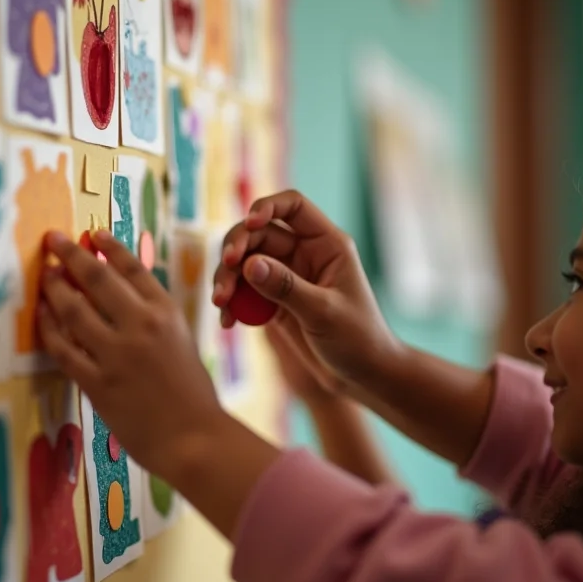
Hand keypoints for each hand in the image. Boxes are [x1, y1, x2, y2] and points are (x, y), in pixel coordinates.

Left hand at [38, 230, 223, 478]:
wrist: (192, 438)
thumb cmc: (193, 392)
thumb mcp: (181, 340)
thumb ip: (154, 317)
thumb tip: (122, 295)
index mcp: (166, 312)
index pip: (132, 267)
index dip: (108, 246)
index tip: (91, 234)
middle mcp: (140, 325)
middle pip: (96, 278)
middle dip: (70, 254)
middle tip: (52, 240)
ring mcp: (115, 353)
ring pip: (73, 309)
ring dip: (53, 287)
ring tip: (43, 274)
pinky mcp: (96, 382)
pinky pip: (63, 348)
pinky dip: (49, 328)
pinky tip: (42, 315)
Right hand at [213, 190, 400, 392]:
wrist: (362, 375)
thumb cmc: (358, 339)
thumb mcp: (323, 312)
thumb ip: (286, 287)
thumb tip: (248, 265)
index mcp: (326, 244)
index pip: (293, 206)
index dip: (267, 207)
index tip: (249, 224)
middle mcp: (304, 254)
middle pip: (258, 235)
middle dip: (237, 250)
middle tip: (226, 271)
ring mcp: (286, 277)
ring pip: (245, 263)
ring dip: (227, 279)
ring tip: (220, 303)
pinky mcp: (274, 301)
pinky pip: (244, 292)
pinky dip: (232, 303)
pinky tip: (227, 321)